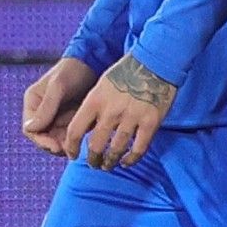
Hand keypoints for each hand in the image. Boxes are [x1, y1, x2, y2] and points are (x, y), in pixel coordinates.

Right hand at [22, 57, 97, 155]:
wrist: (93, 62)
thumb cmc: (73, 70)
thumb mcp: (59, 86)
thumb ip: (47, 107)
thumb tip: (30, 129)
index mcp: (33, 102)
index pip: (30, 129)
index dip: (41, 141)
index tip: (55, 146)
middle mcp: (41, 111)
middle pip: (43, 137)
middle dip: (54, 145)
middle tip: (69, 150)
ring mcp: (55, 116)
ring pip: (56, 139)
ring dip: (65, 144)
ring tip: (77, 146)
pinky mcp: (69, 118)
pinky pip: (68, 134)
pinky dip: (74, 139)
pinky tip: (83, 139)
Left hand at [64, 54, 176, 168]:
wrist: (155, 61)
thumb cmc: (127, 71)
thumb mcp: (102, 85)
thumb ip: (94, 106)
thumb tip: (86, 129)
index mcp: (95, 100)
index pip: (75, 131)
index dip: (71, 147)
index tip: (72, 154)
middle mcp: (111, 112)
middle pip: (96, 146)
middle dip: (93, 159)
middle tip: (94, 163)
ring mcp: (131, 118)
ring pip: (116, 150)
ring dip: (110, 161)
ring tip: (108, 165)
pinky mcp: (150, 122)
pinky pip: (138, 149)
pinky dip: (131, 159)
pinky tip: (127, 161)